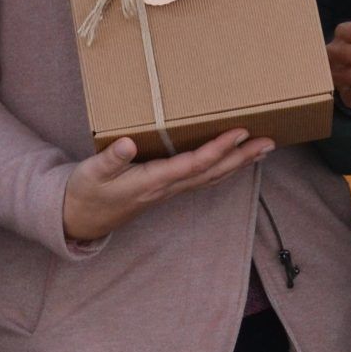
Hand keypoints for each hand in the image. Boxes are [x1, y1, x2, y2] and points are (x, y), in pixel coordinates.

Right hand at [62, 129, 273, 244]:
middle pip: (212, 172)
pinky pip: (203, 178)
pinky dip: (223, 168)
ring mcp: (170, 190)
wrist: (81, 219)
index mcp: (151, 181)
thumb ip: (110, 159)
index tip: (240, 132)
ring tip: (263, 148)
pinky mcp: (168, 189)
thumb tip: (127, 143)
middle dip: (241, 157)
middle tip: (268, 141)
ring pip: (212, 176)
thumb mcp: (91, 174)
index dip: (218, 149)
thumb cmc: (87, 192)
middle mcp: (167, 188)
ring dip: (239, 163)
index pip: (193, 164)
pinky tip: (235, 160)